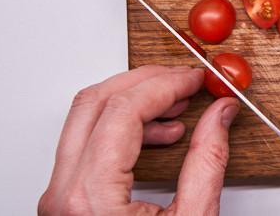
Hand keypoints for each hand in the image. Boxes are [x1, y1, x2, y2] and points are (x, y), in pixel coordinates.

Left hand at [39, 65, 238, 214]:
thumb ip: (208, 162)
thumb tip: (220, 115)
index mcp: (90, 199)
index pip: (123, 110)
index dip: (166, 84)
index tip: (197, 78)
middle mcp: (63, 193)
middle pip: (96, 101)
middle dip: (146, 81)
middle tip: (186, 79)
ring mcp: (59, 197)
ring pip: (86, 117)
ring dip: (134, 100)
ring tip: (180, 105)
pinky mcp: (66, 201)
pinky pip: (88, 142)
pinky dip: (124, 126)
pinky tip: (163, 133)